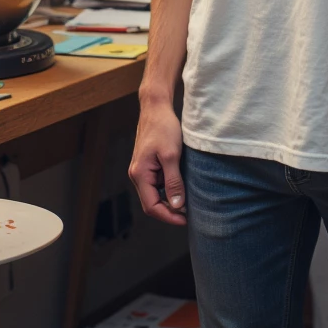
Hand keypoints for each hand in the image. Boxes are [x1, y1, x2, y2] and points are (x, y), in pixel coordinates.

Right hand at [129, 98, 186, 225]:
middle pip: (152, 203)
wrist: (156, 107)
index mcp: (139, 174)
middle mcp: (137, 174)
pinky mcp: (149, 165)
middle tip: (190, 214)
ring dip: (171, 199)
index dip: (169, 216)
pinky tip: (184, 185)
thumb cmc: (163, 127)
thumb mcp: (171, 155)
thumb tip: (177, 205)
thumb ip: (173, 182)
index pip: (151, 207)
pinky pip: (158, 183)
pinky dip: (170, 188)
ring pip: (156, 194)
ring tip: (190, 200)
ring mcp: (142, 170)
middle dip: (170, 211)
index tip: (186, 220)